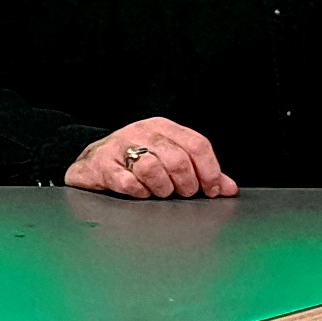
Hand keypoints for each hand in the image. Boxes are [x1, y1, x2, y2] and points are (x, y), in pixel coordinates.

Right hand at [66, 117, 234, 199]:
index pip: (197, 144)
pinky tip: (140, 192)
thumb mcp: (168, 158)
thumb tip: (230, 188)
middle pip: (178, 159)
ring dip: (162, 188)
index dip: (210, 171)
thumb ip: (200, 172)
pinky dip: (139, 192)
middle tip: (183, 193)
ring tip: (160, 192)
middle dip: (186, 184)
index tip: (212, 190)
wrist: (91, 161)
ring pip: (153, 168)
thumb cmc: (134, 160)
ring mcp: (120, 147)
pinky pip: (128, 183)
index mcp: (163, 127)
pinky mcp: (103, 165)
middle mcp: (142, 132)